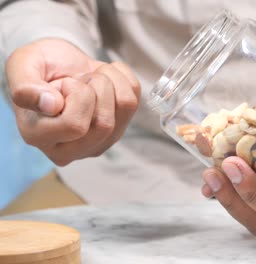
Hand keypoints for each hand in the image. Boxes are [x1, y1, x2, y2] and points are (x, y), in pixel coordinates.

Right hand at [6, 38, 139, 164]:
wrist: (59, 65)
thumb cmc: (38, 67)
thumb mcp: (22, 66)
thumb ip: (25, 87)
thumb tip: (50, 105)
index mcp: (39, 137)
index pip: (75, 125)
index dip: (76, 94)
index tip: (62, 84)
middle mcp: (71, 149)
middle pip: (105, 124)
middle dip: (97, 86)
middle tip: (80, 79)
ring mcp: (98, 143)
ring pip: (125, 108)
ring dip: (111, 80)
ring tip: (91, 78)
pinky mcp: (118, 131)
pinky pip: (135, 99)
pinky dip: (123, 78)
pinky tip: (105, 79)